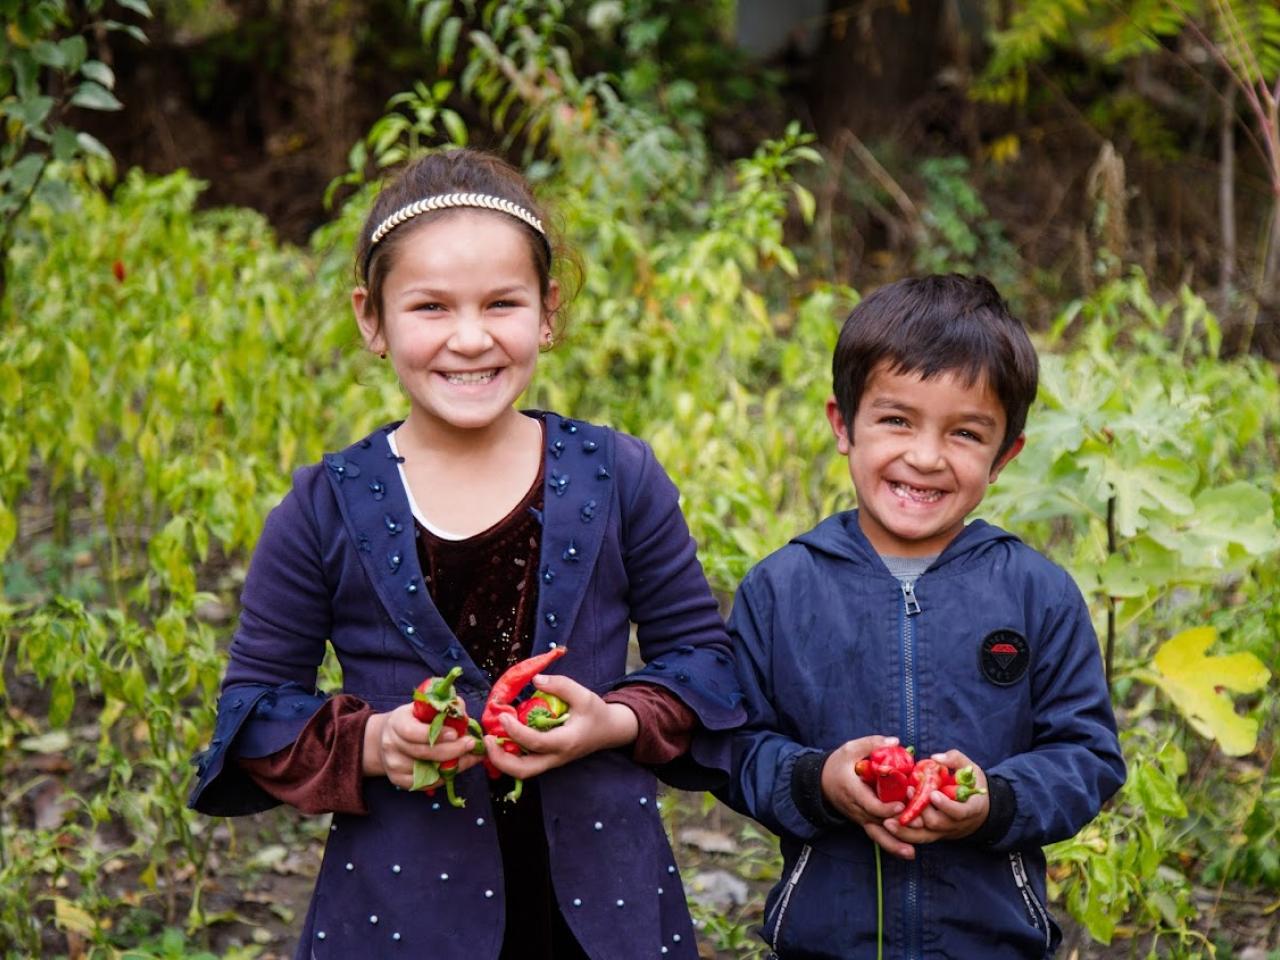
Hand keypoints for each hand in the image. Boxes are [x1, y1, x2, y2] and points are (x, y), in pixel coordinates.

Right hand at [362, 704, 482, 788]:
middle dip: (452, 750)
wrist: (389, 737)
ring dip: (453, 765)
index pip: (413, 732)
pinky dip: (445, 776)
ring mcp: (393, 765)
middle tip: (471, 744)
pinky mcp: (398, 780)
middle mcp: (391, 745)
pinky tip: (459, 767)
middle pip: (423, 753)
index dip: (436, 734)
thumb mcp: (424, 707)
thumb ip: (443, 707)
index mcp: (396, 723)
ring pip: (427, 770)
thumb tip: (461, 712)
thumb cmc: (413, 719)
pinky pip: (426, 783)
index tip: (456, 733)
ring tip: (471, 756)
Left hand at [482, 674, 638, 778]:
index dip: (516, 731)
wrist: (609, 731)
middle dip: (500, 759)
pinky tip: (501, 739)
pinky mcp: (547, 759)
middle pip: (523, 771)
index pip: (536, 742)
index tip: (503, 716)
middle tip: (487, 739)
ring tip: (490, 739)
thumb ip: (561, 685)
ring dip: (501, 760)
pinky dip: (509, 755)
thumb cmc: (596, 713)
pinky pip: (524, 763)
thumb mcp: (584, 695)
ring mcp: (551, 761)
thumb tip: (535, 680)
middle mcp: (556, 757)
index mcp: (565, 742)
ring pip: (522, 771)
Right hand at [820, 736, 913, 859]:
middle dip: (898, 825)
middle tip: (920, 824)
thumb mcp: (850, 749)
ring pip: (877, 834)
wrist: (820, 783)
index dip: (886, 807)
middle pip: (878, 821)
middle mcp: (856, 808)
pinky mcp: (864, 822)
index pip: (869, 803)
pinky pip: (878, 836)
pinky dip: (891, 846)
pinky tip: (908, 853)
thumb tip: (895, 741)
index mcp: (852, 790)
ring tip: (911, 852)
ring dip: (895, 844)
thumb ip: (871, 744)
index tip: (902, 805)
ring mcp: (860, 818)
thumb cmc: (838, 764)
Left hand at [882, 749, 989, 845]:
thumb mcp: (970, 769)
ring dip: (906, 828)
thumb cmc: (971, 785)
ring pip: (923, 835)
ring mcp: (942, 832)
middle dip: (921, 809)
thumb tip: (935, 757)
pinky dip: (902, 834)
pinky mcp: (931, 835)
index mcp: (970, 809)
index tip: (933, 794)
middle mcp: (955, 824)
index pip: (959, 812)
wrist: (975, 809)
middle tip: (908, 791)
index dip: (946, 805)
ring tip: (888, 819)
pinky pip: (916, 838)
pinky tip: (888, 825)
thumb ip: (955, 760)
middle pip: (937, 823)